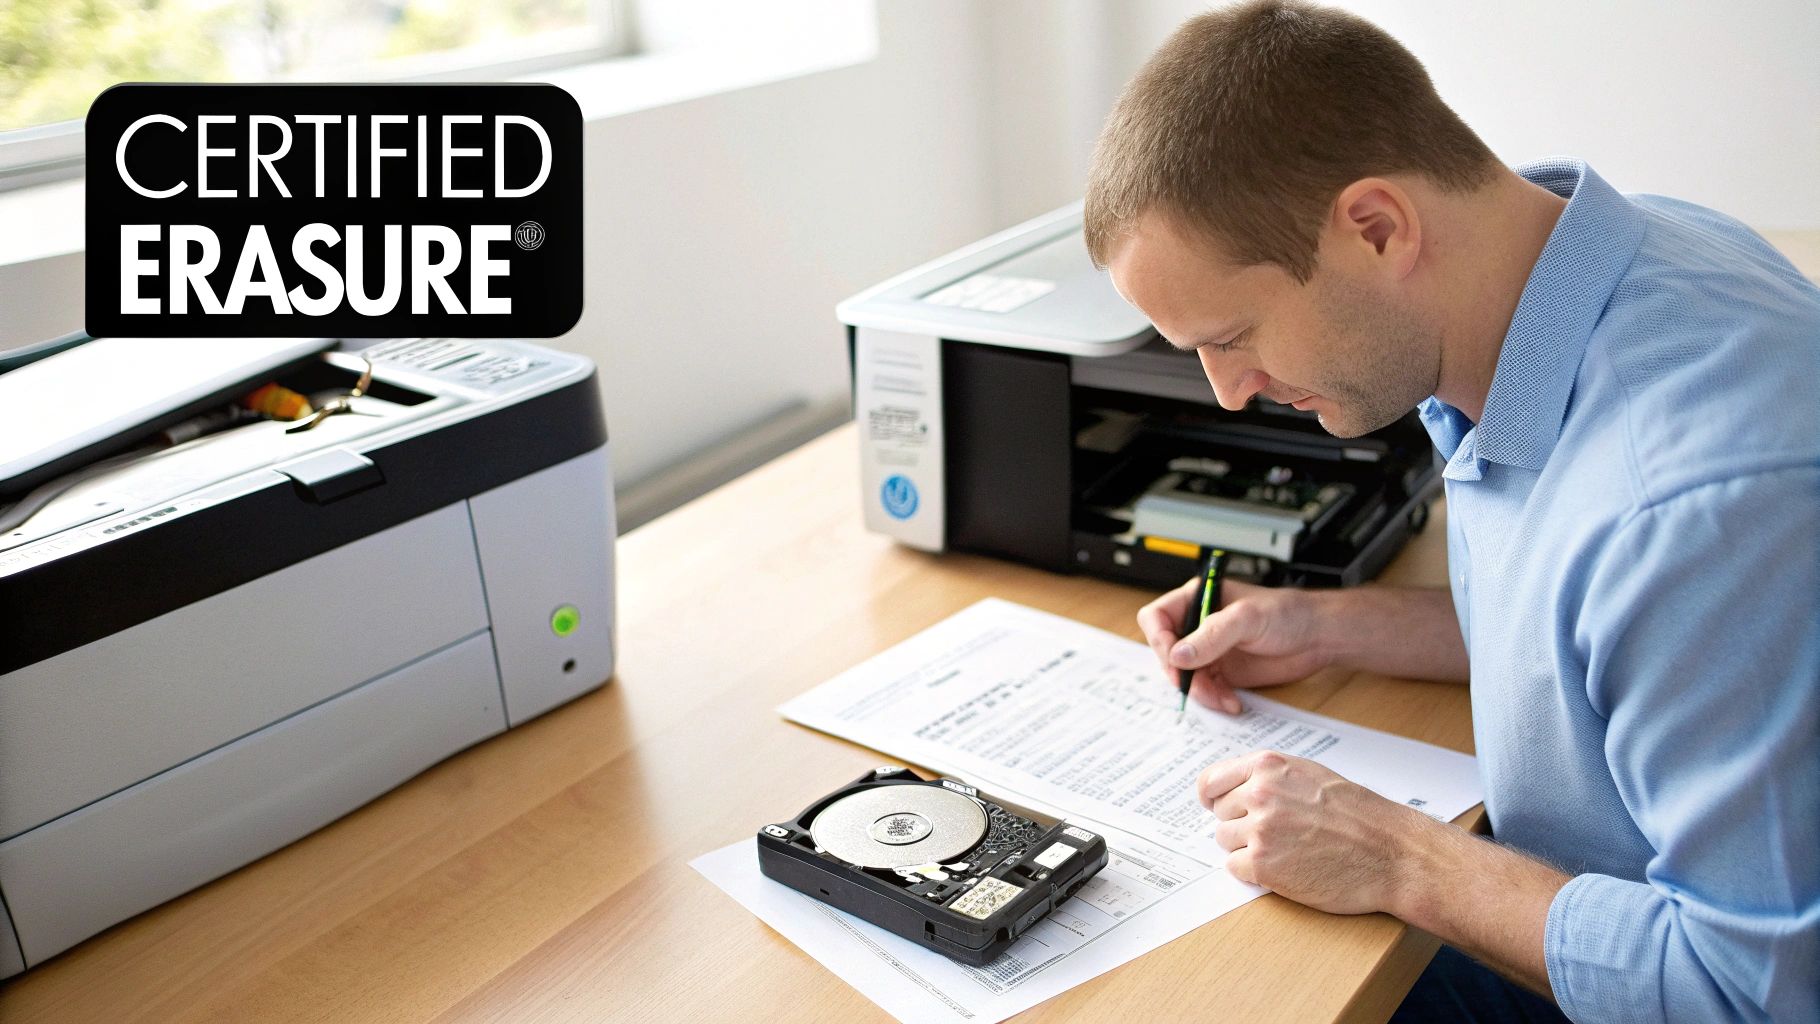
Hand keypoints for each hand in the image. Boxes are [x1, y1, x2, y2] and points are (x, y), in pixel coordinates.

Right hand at [1136, 577, 1331, 713]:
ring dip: (1199, 691)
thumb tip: (1177, 655)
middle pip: (1166, 651)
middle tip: (1197, 685)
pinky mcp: (1223, 671)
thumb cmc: (1288, 614)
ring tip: (1222, 697)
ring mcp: (1209, 650)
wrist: (1318, 637)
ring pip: (1183, 675)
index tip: (1174, 658)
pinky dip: (1214, 698)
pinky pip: (1204, 689)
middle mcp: (1198, 625)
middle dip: (1180, 673)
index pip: (1157, 617)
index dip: (1159, 639)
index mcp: (1198, 599)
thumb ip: (1211, 635)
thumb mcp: (1248, 619)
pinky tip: (1232, 701)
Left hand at [1197, 750, 1429, 914]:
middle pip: (1220, 814)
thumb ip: (1269, 777)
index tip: (1216, 807)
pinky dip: (1253, 872)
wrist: (1389, 852)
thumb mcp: (1309, 774)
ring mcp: (1260, 830)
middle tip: (1275, 833)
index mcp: (1267, 766)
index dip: (1213, 797)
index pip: (1211, 781)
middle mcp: (1259, 793)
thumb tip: (1233, 789)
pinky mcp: (1263, 866)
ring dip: (1247, 848)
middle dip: (1240, 824)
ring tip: (1284, 850)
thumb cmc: (1357, 814)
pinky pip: (1234, 867)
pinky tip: (1282, 868)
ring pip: (1225, 841)